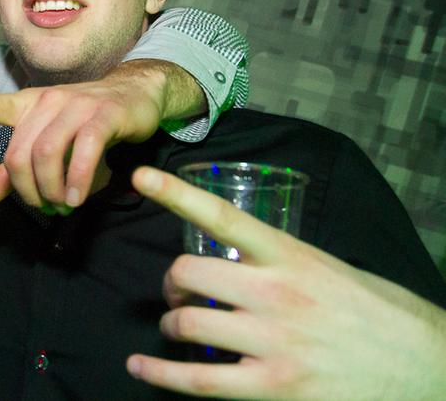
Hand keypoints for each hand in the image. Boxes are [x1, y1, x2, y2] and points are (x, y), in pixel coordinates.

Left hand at [0, 60, 176, 211]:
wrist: (136, 96)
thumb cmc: (87, 123)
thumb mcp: (47, 146)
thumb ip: (9, 176)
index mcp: (30, 106)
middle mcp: (49, 102)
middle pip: (19, 153)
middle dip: (27, 190)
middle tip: (43, 208)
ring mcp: (77, 106)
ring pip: (47, 152)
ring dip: (51, 189)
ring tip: (61, 206)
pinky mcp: (104, 115)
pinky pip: (84, 149)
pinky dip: (77, 180)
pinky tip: (76, 198)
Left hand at [126, 166, 445, 399]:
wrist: (428, 368)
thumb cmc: (379, 313)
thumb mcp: (330, 269)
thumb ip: (281, 262)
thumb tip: (237, 260)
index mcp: (292, 256)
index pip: (223, 217)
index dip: (177, 195)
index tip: (142, 177)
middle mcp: (277, 292)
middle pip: (190, 272)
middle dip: (172, 282)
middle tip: (178, 292)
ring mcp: (275, 342)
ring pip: (188, 323)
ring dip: (172, 322)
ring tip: (177, 325)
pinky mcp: (275, 387)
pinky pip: (200, 381)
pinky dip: (161, 374)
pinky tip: (139, 367)